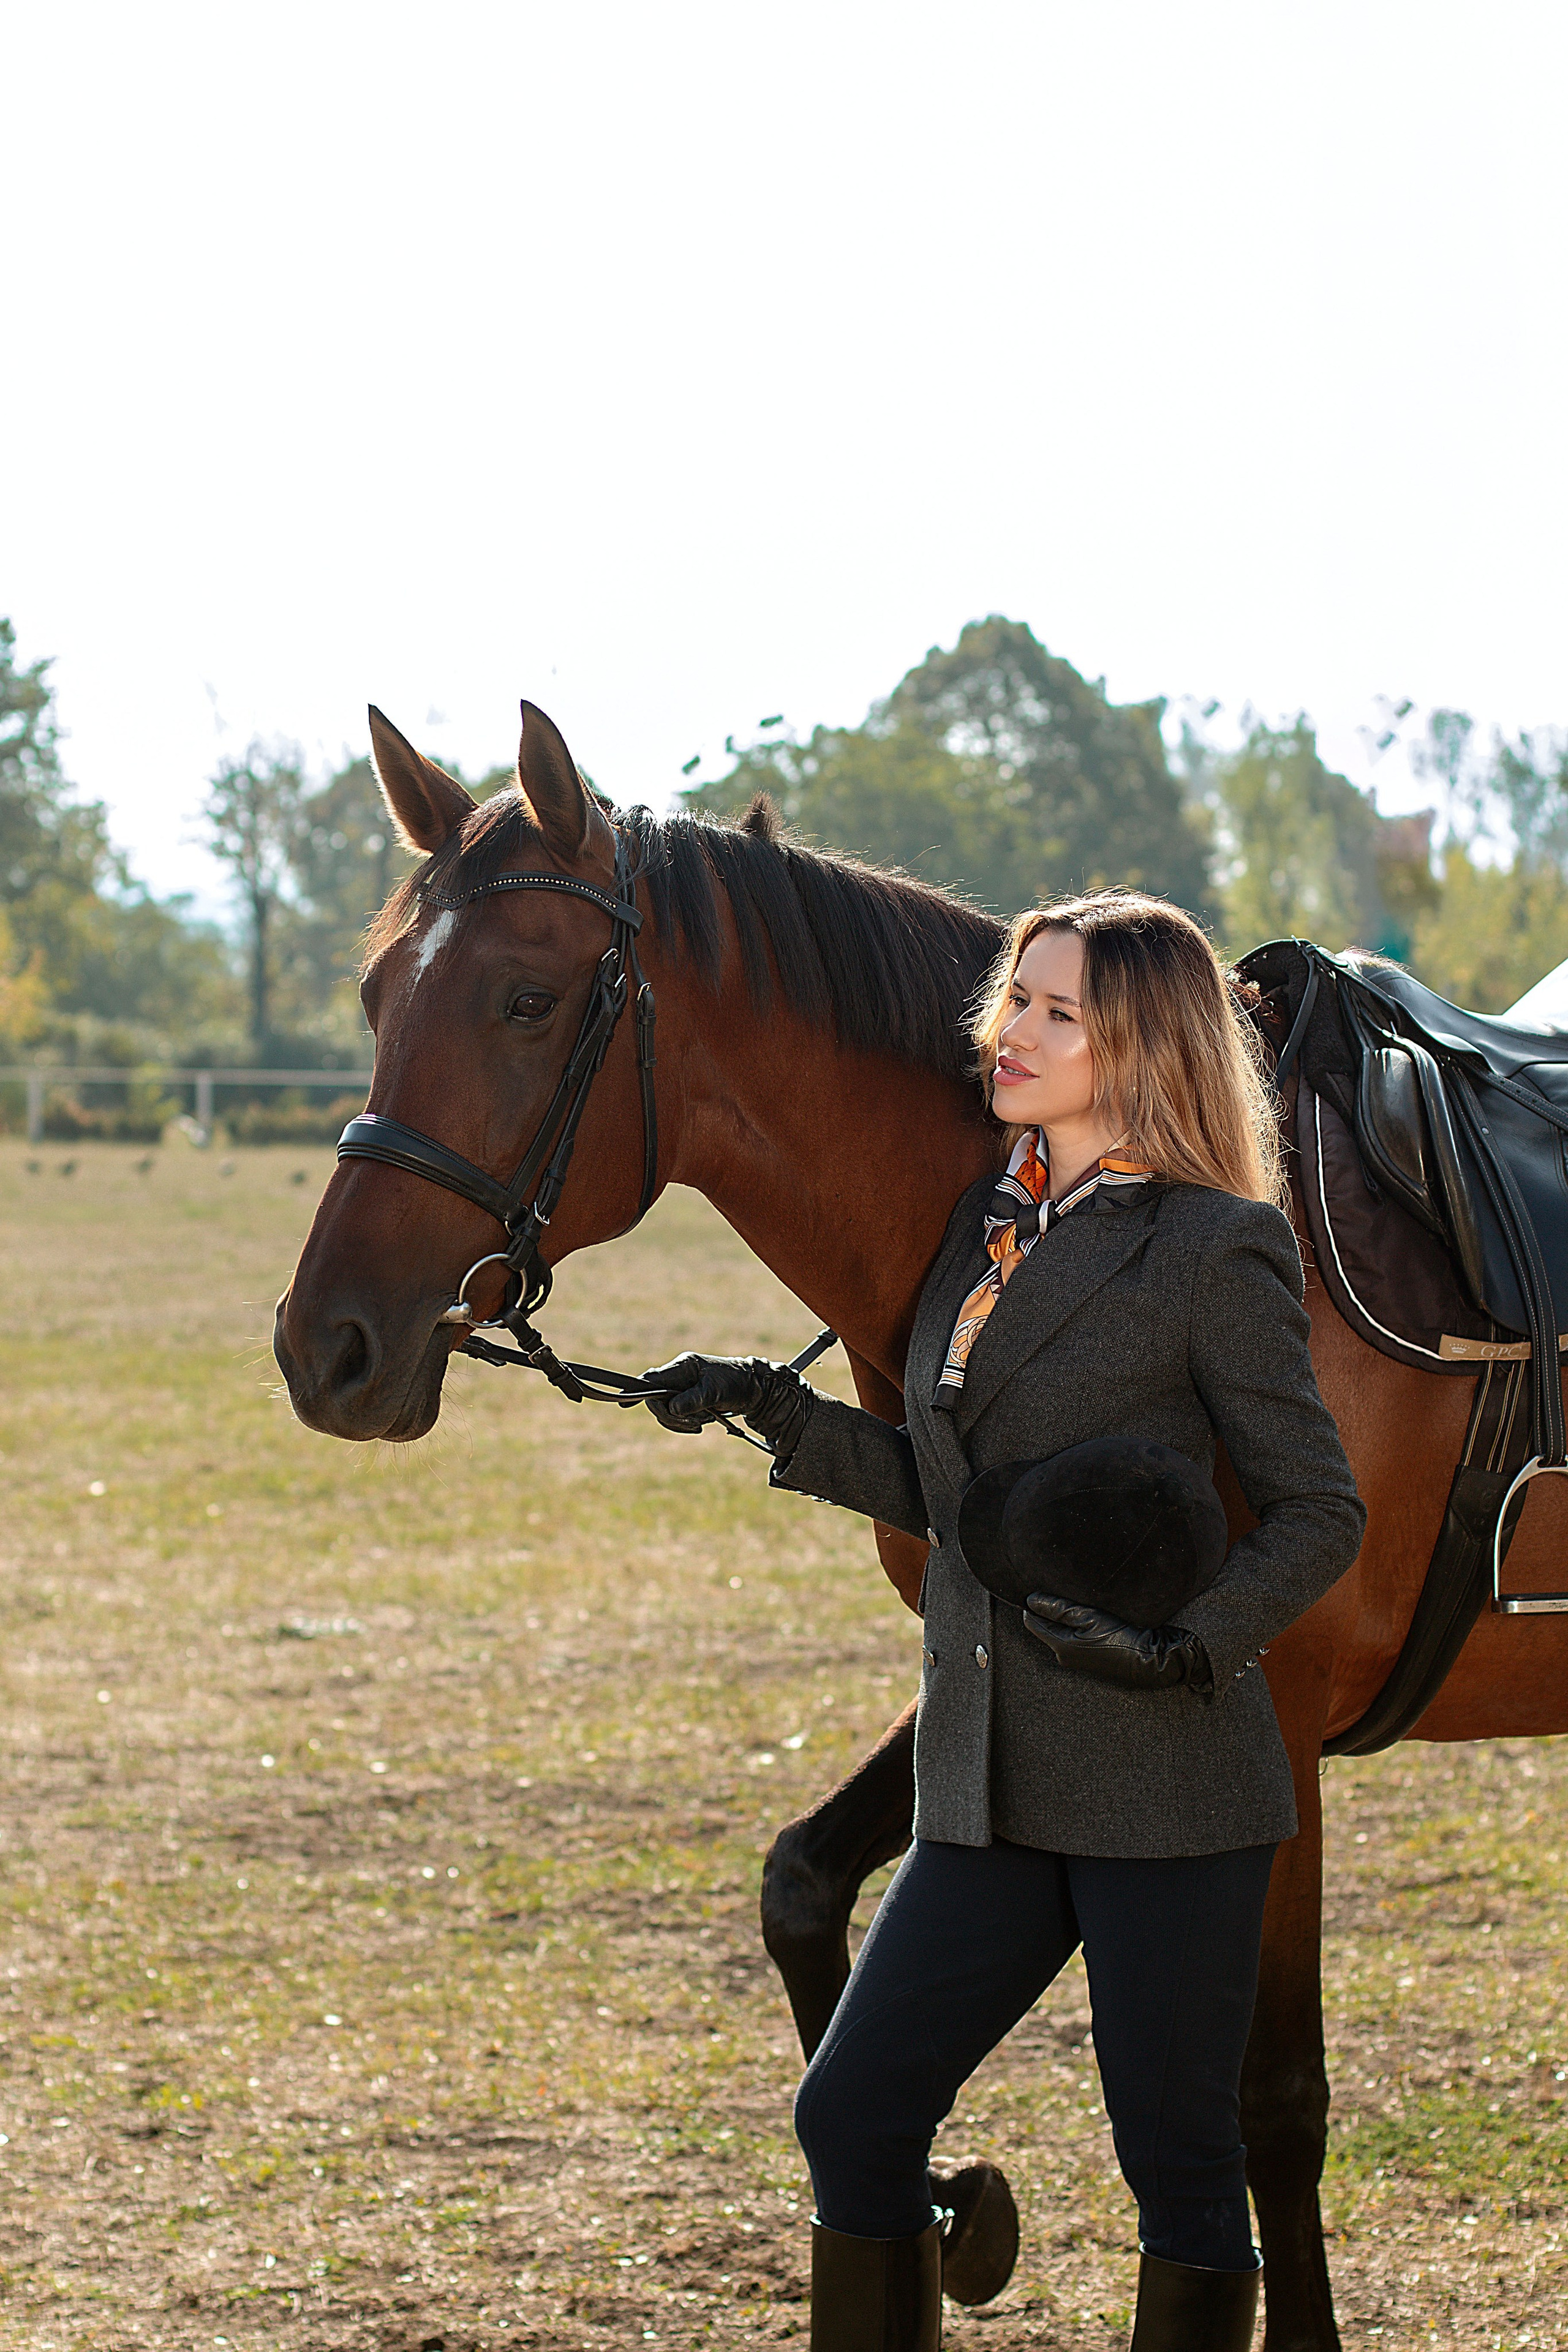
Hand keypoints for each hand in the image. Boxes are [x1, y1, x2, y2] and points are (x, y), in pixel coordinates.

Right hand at [638, 1352, 814, 1457]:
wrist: (756, 1388)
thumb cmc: (737, 1383)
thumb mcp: (716, 1391)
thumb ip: (693, 1399)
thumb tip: (672, 1409)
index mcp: (683, 1366)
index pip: (652, 1379)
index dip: (636, 1391)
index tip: (623, 1405)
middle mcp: (679, 1375)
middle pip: (657, 1399)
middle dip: (671, 1417)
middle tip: (694, 1425)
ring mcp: (683, 1388)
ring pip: (666, 1410)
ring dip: (680, 1422)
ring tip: (702, 1424)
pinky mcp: (688, 1399)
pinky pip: (677, 1414)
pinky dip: (686, 1422)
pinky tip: (702, 1423)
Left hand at [1022, 1594, 1212, 1695]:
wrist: (1151, 1660)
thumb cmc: (1121, 1637)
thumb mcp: (1088, 1616)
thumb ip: (1058, 1608)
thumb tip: (1031, 1600)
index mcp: (1060, 1646)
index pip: (1032, 1622)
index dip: (1034, 1603)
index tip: (1043, 1587)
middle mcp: (1064, 1656)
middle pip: (1046, 1626)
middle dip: (1050, 1610)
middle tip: (1063, 1590)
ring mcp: (1078, 1659)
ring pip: (1061, 1631)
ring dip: (1066, 1617)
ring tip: (1081, 1602)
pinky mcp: (1090, 1659)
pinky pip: (1075, 1638)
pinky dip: (1078, 1626)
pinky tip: (1091, 1616)